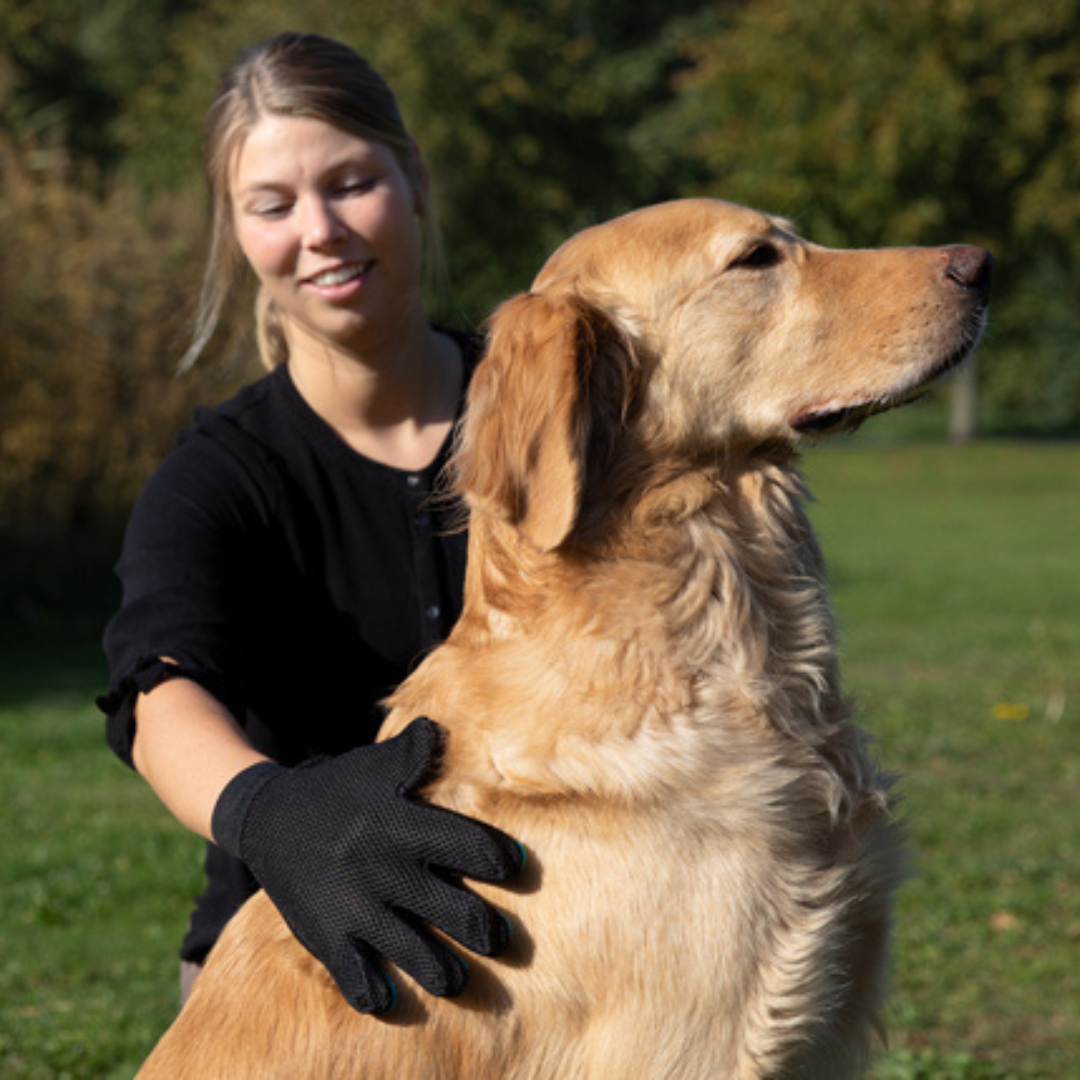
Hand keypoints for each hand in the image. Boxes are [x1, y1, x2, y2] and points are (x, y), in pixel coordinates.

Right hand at [211, 717, 524, 1013]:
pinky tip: (391, 997)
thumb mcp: (375, 767)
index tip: (517, 867)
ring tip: (457, 979)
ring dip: (442, 971)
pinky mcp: (326, 936)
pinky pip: (355, 977)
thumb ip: (415, 752)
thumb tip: (443, 728)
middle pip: (452, 908)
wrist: (267, 817)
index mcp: (403, 824)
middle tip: (500, 938)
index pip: (470, 844)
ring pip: (413, 952)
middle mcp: (384, 867)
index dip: (500, 858)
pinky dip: (375, 993)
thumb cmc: (338, 791)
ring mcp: (354, 906)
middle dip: (484, 930)